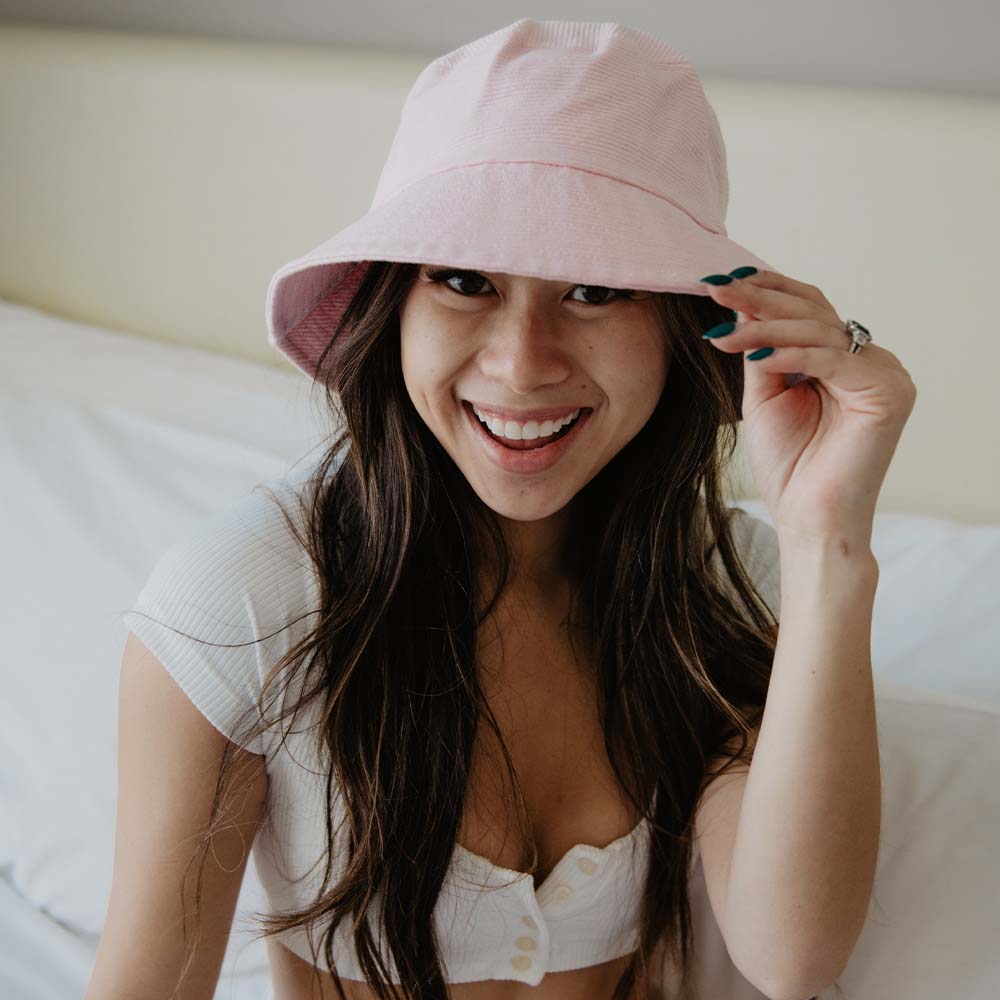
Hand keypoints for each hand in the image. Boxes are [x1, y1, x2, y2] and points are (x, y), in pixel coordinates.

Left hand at [700, 269, 916, 546]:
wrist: (808, 518)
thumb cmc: (789, 466)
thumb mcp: (764, 394)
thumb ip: (761, 347)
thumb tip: (742, 300)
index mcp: (845, 360)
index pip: (808, 310)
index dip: (767, 290)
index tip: (720, 282)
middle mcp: (871, 361)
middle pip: (814, 312)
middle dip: (760, 298)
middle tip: (715, 289)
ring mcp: (885, 374)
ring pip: (819, 330)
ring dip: (763, 325)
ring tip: (718, 328)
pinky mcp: (888, 391)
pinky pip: (831, 358)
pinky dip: (789, 352)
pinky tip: (751, 349)